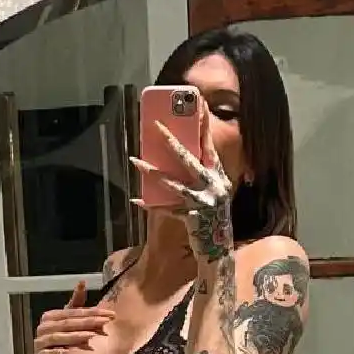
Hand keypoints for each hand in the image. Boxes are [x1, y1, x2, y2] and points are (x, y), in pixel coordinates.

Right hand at [32, 279, 112, 353]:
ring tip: (92, 336)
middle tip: (106, 322)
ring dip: (75, 337)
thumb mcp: (70, 319)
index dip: (92, 312)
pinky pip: (46, 353)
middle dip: (88, 323)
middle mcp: (43, 327)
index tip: (110, 314)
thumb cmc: (62, 337)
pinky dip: (56, 352)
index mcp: (51, 316)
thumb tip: (82, 281)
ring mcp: (39, 342)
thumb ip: (76, 302)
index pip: (73, 312)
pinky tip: (68, 352)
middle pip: (67, 323)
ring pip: (57, 337)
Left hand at [131, 102, 233, 262]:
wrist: (218, 249)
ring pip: (173, 183)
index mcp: (219, 177)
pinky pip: (167, 209)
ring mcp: (203, 202)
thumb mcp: (214, 193)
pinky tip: (137, 199)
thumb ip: (202, 175)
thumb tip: (178, 155)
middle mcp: (214, 187)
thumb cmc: (213, 218)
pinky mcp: (192, 218)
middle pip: (189, 159)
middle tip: (156, 126)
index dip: (204, 126)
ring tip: (135, 161)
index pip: (210, 146)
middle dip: (171, 141)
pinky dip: (151, 205)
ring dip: (152, 172)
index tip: (199, 105)